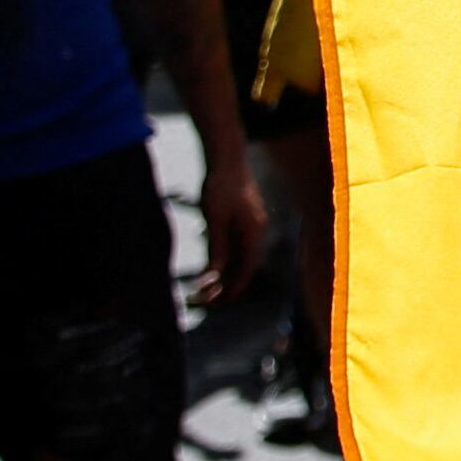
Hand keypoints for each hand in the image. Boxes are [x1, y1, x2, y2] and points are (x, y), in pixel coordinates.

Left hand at [194, 148, 270, 308]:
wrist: (227, 157)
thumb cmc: (220, 185)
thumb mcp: (215, 217)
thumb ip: (217, 246)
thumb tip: (214, 274)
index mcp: (253, 232)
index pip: (247, 269)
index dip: (234, 288)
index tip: (218, 303)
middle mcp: (256, 232)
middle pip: (245, 267)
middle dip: (227, 286)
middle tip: (205, 300)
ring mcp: (251, 226)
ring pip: (240, 258)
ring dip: (224, 275)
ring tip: (204, 288)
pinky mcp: (243, 221)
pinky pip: (236, 248)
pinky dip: (224, 261)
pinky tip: (210, 267)